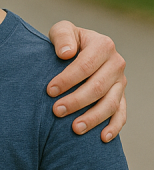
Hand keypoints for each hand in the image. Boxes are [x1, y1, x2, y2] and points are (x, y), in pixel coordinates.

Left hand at [46, 21, 126, 142]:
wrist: (76, 50)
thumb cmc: (65, 42)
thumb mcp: (62, 31)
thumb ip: (62, 36)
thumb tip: (66, 53)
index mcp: (103, 45)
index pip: (86, 65)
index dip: (68, 79)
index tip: (49, 91)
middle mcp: (116, 63)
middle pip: (98, 87)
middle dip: (77, 101)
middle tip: (56, 111)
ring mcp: (120, 82)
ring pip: (110, 103)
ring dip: (93, 118)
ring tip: (74, 129)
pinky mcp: (120, 96)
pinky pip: (121, 114)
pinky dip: (114, 127)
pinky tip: (102, 138)